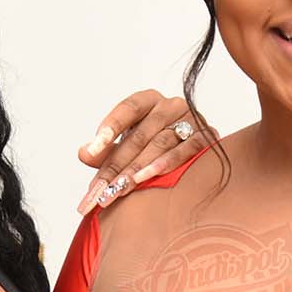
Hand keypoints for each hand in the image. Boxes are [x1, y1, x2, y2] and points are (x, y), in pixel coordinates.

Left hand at [76, 90, 218, 212]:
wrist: (194, 154)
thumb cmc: (154, 146)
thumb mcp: (126, 146)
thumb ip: (106, 150)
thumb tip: (84, 153)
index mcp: (149, 101)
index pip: (129, 108)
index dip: (111, 126)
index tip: (92, 150)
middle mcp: (171, 105)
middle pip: (140, 134)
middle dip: (116, 165)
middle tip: (99, 190)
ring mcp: (192, 120)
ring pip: (160, 143)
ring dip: (137, 168)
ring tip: (119, 188)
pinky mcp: (207, 137)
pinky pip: (187, 149)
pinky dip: (166, 163)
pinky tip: (149, 177)